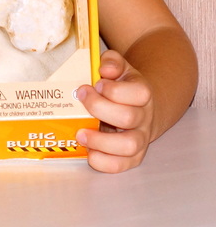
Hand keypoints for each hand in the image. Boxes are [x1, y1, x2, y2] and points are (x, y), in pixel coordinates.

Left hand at [75, 49, 152, 172]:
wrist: (141, 106)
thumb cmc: (122, 84)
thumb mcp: (119, 66)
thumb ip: (112, 61)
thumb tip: (105, 70)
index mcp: (142, 93)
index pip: (138, 93)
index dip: (113, 90)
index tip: (94, 84)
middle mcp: (144, 117)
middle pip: (128, 117)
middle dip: (99, 108)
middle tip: (80, 99)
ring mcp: (140, 138)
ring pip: (129, 146)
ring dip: (101, 142)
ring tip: (80, 134)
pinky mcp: (132, 156)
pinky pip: (122, 165)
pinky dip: (104, 162)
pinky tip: (89, 151)